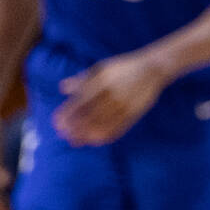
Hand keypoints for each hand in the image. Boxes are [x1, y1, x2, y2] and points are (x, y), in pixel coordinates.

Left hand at [53, 52, 169, 145]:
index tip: (57, 122)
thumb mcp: (102, 68)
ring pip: (102, 124)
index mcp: (102, 81)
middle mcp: (112, 93)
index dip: (67, 114)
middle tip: (64, 136)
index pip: (79, 101)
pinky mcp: (134, 112)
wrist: (153, 68)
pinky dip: (104, 136)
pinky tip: (94, 140)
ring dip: (86, 135)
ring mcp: (124, 104)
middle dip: (74, 128)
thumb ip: (82, 79)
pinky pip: (117, 128)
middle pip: (89, 116)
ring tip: (75, 141)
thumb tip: (62, 88)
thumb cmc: (123, 67)